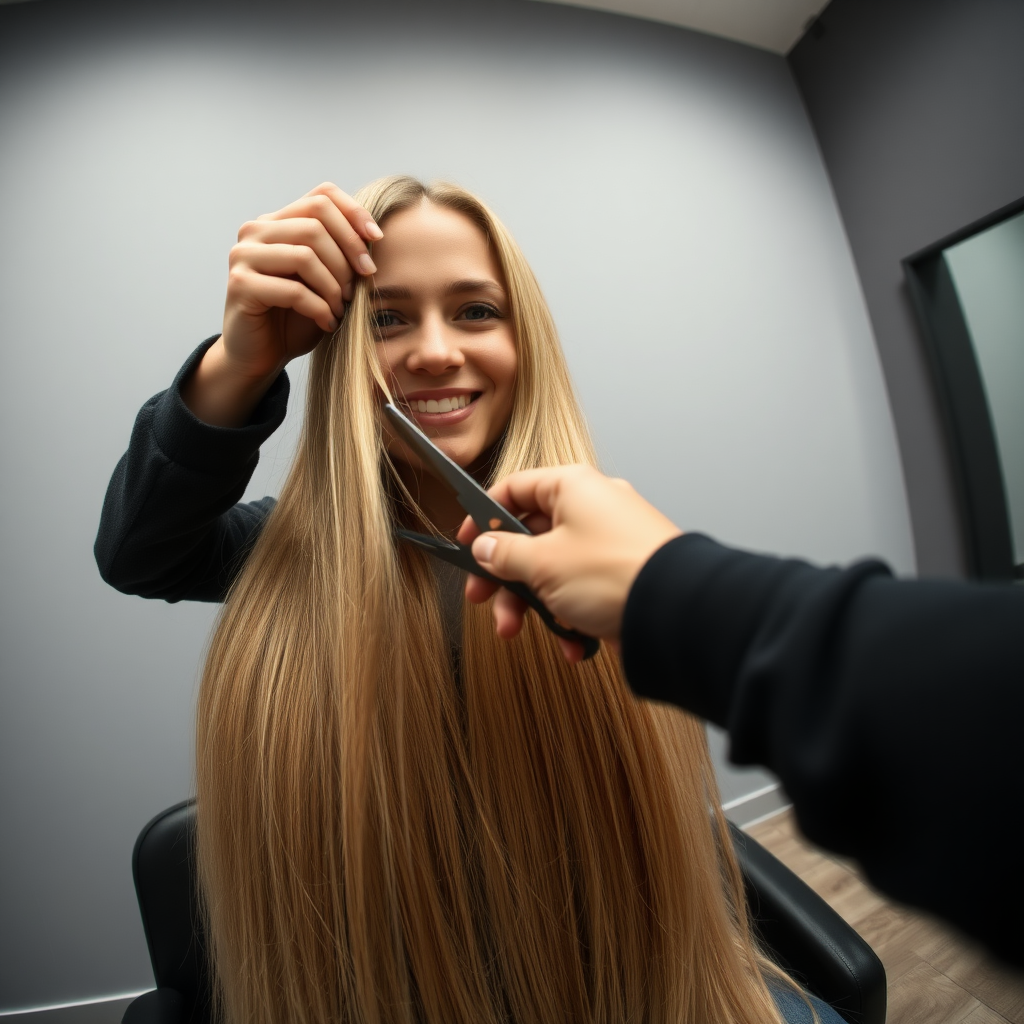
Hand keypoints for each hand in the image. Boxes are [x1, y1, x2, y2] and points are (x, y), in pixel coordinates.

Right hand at [183, 183, 381, 425]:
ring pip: (305, 255)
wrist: (261, 355)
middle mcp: (255, 231)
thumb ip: (338, 252)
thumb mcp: (323, 279)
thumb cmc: (296, 318)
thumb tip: (374, 234)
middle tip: (357, 288)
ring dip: (333, 286)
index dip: (354, 213)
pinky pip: (294, 290)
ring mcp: (243, 255)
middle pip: (316, 224)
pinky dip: (319, 309)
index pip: (321, 196)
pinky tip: (328, 323)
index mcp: (276, 222)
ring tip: (341, 309)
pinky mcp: (240, 285)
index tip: (377, 240)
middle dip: (348, 257)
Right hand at [457, 465, 682, 661]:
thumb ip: (505, 554)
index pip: (514, 489)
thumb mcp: (543, 563)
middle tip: (484, 598)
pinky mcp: (623, 575)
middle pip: (531, 536)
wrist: (677, 612)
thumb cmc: (616, 573)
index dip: (484, 517)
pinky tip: (571, 642)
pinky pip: (582, 591)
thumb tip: (485, 548)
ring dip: (532, 603)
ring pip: (553, 568)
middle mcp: (593, 508)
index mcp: (572, 487)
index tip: (467, 544)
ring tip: (518, 631)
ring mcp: (610, 542)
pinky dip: (570, 616)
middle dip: (504, 575)